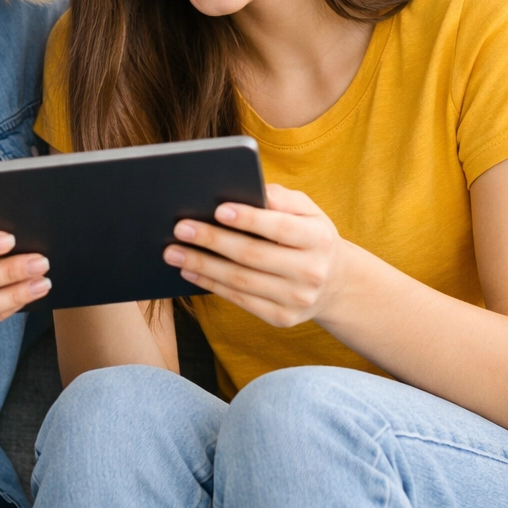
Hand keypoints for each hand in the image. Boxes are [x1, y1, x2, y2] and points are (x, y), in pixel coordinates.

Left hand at [163, 184, 351, 328]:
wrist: (335, 283)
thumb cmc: (309, 235)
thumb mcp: (308, 211)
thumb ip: (281, 198)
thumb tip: (249, 189)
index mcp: (319, 238)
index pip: (281, 227)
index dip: (249, 219)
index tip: (218, 209)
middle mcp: (311, 272)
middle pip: (253, 255)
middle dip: (212, 241)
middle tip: (180, 228)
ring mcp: (297, 299)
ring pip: (241, 281)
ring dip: (202, 265)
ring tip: (173, 251)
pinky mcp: (282, 318)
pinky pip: (240, 300)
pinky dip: (211, 285)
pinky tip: (189, 271)